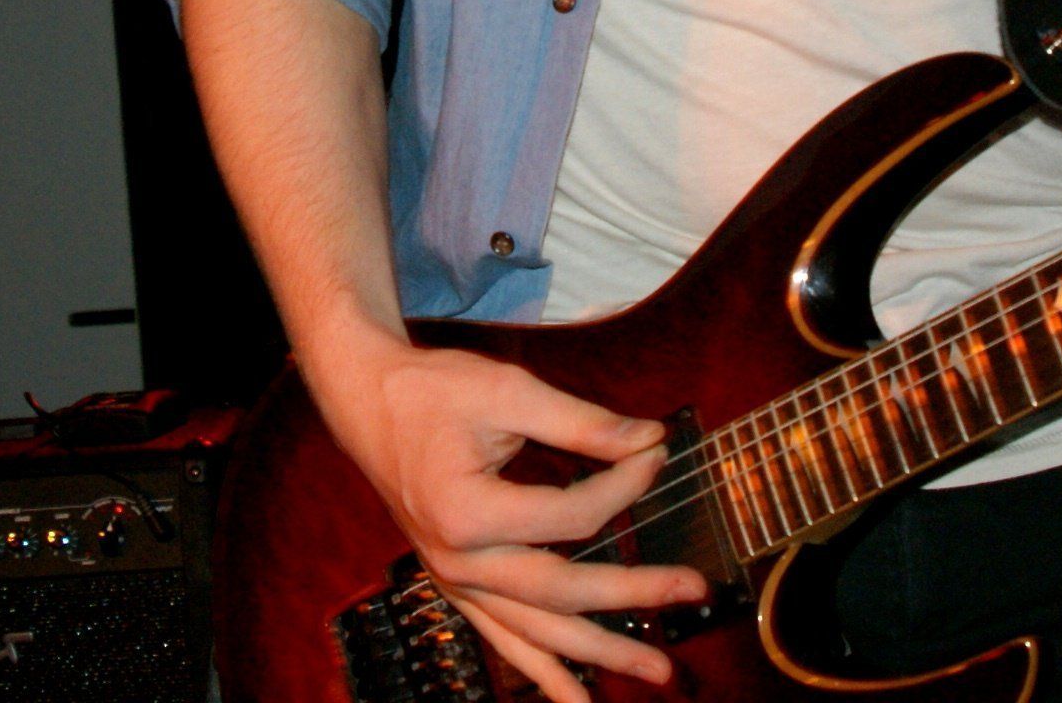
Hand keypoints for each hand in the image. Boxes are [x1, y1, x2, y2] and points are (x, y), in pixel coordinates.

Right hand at [313, 338, 706, 701]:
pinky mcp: (455, 583)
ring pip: (536, 630)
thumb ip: (583, 423)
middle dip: (634, 593)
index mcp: (469, 513)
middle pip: (562, 590)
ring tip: (656, 671)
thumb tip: (651, 441)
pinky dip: (541, 669)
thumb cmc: (433, 390)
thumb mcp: (508, 391)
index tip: (654, 452)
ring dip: (598, 652)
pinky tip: (575, 698)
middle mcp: (458, 561)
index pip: (572, 517)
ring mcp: (454, 580)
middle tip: (695, 588)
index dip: (624, 485)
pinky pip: (503, 637)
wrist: (366, 401)